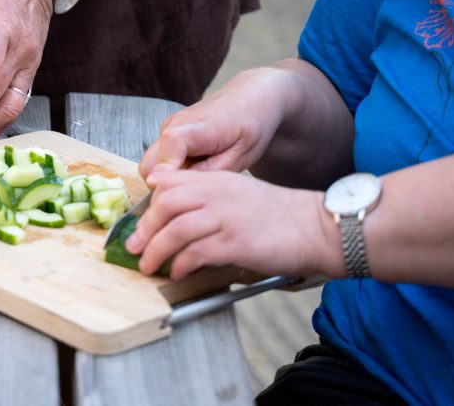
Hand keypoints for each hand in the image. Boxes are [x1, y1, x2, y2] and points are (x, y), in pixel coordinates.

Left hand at [125, 167, 343, 279]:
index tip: (139, 223)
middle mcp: (218, 193)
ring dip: (156, 251)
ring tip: (148, 266)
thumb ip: (208, 196)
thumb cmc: (281, 216)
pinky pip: (196, 252)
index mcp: (217, 180)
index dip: (148, 204)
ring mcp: (227, 217)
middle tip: (134, 247)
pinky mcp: (237, 242)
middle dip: (144, 229)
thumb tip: (175, 211)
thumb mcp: (240, 193)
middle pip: (165, 204)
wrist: (319, 227)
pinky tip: (177, 272)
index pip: (169, 183)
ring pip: (175, 230)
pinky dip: (180, 264)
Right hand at [138, 67, 290, 177]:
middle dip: (166, 183)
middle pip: (150, 164)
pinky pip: (158, 158)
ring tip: (198, 174)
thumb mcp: (240, 156)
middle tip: (194, 189)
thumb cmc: (250, 127)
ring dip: (168, 176)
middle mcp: (175, 123)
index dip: (166, 170)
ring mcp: (168, 126)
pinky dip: (171, 168)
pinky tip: (195, 164)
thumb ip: (210, 172)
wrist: (249, 99)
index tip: (168, 192)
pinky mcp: (166, 131)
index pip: (172, 143)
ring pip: (150, 164)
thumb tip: (180, 186)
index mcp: (199, 127)